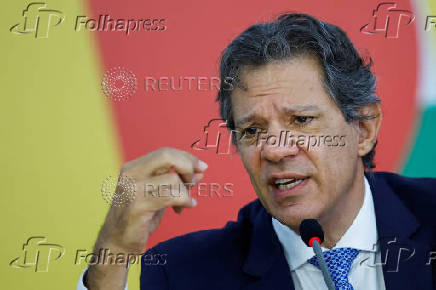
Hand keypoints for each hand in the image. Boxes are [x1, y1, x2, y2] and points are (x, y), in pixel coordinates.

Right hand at [86, 147, 206, 288]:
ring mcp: (132, 189)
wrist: (117, 243)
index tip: (201, 167)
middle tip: (194, 181)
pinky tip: (183, 209)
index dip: (187, 157)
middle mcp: (131, 174)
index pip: (165, 152)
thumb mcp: (159, 194)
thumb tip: (200, 171)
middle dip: (187, 166)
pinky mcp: (137, 206)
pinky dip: (184, 201)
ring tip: (185, 202)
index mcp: (134, 168)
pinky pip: (170, 196)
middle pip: (167, 156)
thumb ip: (177, 181)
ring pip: (173, 179)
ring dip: (186, 192)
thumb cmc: (139, 218)